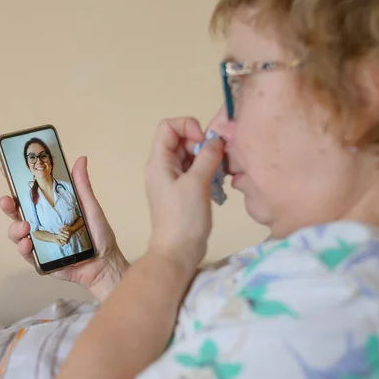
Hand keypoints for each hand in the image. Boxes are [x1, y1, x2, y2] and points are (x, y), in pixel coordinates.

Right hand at [0, 157, 129, 300]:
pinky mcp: (42, 261)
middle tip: (6, 200)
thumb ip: (82, 185)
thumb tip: (81, 159)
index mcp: (50, 210)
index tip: (4, 169)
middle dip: (8, 206)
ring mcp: (39, 242)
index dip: (14, 183)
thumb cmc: (99, 235)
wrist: (105, 264)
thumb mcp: (90, 206)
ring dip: (15, 229)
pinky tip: (27, 244)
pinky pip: (27, 255)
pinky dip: (24, 249)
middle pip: (17, 213)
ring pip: (17, 234)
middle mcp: (42, 224)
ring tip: (24, 227)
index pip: (28, 194)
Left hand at [145, 118, 224, 269]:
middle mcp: (163, 167)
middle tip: (217, 159)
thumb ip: (207, 157)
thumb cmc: (184, 218)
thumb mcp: (197, 183)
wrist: (178, 251)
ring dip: (208, 159)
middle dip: (202, 144)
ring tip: (220, 173)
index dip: (187, 127)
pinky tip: (218, 185)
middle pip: (182, 139)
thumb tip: (216, 141)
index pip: (168, 126)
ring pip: (191, 155)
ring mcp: (172, 180)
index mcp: (159, 162)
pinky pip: (195, 171)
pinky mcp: (183, 191)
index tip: (203, 142)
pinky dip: (208, 172)